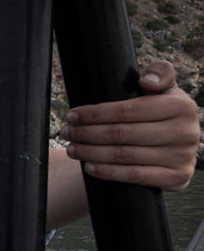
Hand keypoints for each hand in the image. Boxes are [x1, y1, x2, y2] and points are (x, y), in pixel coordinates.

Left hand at [60, 61, 199, 190]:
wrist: (178, 146)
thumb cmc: (163, 112)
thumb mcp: (166, 90)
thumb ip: (160, 74)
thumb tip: (146, 81)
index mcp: (181, 106)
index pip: (127, 110)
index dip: (95, 113)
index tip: (71, 115)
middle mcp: (185, 132)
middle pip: (122, 134)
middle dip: (87, 133)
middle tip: (65, 132)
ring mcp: (182, 156)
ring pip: (125, 155)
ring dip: (91, 152)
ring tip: (71, 149)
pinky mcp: (177, 177)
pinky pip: (136, 175)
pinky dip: (109, 172)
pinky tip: (89, 167)